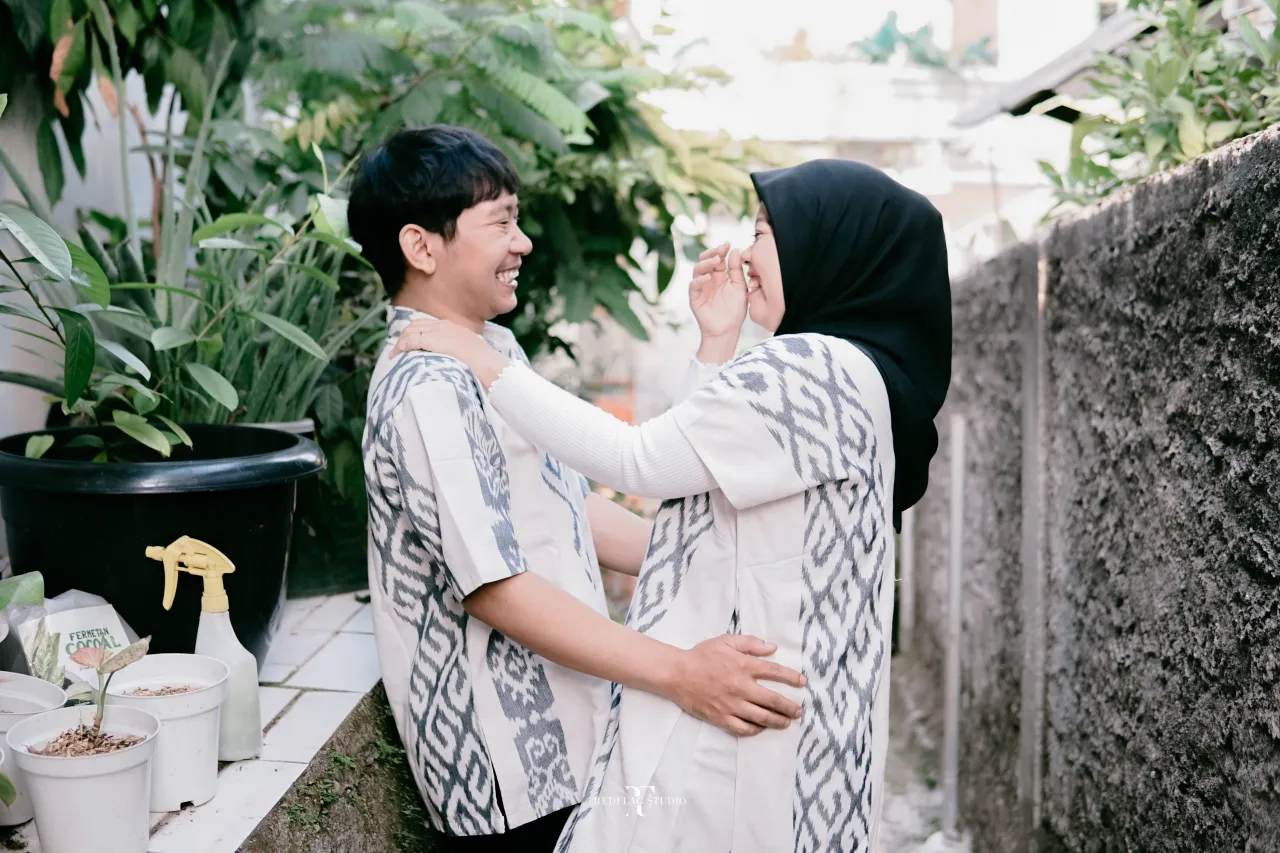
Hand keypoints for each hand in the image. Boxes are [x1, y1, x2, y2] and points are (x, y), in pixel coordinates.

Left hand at [392, 318, 509, 388]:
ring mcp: (438, 332)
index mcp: (451, 326)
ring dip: (400, 343)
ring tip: (394, 355)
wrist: (488, 365)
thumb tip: (447, 356)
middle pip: (415, 325)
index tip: (407, 344)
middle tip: (397, 351)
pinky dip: (401, 347)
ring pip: (410, 331)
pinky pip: (411, 340)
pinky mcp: (433, 340)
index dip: (413, 333)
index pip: (425, 324)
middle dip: (403, 337)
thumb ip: (455, 348)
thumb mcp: (468, 350)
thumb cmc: (483, 363)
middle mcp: (443, 325)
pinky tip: (398, 355)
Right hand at [665, 634, 805, 736]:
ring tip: (786, 723)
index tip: (802, 682)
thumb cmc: (702, 655)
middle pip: (773, 700)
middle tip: (798, 711)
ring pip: (762, 717)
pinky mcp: (721, 717)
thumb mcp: (726, 641)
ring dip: (778, 721)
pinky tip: (761, 728)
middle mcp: (742, 687)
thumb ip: (751, 643)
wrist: (677, 673)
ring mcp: (732, 705)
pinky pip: (743, 728)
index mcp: (744, 666)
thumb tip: (772, 648)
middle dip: (790, 707)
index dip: (792, 677)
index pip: (775, 672)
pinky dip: (755, 730)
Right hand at [689, 243, 746, 345]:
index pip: (718, 259)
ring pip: (697, 270)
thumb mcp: (740, 288)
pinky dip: (699, 280)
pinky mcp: (695, 298)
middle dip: (711, 253)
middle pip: (705, 261)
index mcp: (720, 276)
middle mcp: (709, 280)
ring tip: (716, 261)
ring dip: (705, 263)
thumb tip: (735, 250)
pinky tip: (708, 277)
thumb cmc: (735, 310)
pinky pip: (693, 286)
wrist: (727, 330)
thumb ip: (737, 270)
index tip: (727, 244)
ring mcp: (700, 288)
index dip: (721, 251)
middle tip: (720, 251)